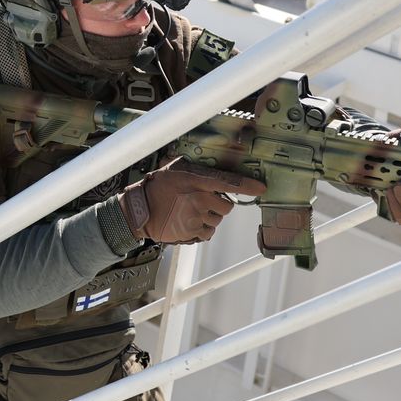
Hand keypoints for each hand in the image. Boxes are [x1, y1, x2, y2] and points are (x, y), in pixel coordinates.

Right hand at [116, 163, 264, 244]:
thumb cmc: (157, 187)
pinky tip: (188, 221)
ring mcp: (196, 217)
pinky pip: (208, 232)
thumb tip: (217, 169)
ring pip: (217, 220)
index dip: (248, 186)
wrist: (139, 210)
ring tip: (189, 211)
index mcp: (196, 181)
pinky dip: (201, 229)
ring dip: (208, 217)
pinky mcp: (192, 232)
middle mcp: (199, 199)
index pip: (229, 182)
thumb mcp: (176, 168)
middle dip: (218, 204)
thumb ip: (198, 170)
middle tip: (200, 201)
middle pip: (226, 206)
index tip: (261, 188)